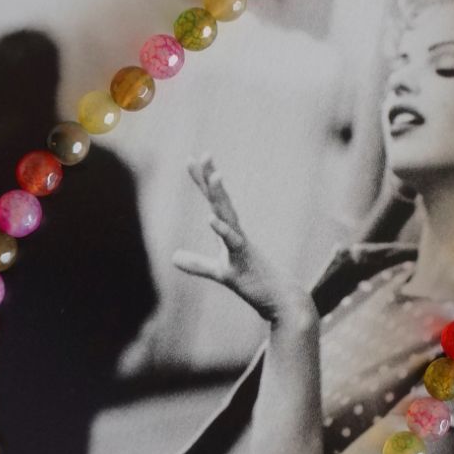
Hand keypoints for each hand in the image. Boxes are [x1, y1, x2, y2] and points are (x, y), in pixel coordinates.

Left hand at [172, 154, 309, 322]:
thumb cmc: (253, 282)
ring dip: (221, 196)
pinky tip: (211, 219)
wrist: (280, 299)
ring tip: (214, 176)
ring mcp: (242, 245)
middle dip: (212, 178)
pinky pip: (234, 243)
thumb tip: (173, 257)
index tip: (191, 159)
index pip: (213, 202)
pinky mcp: (245, 262)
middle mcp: (237, 233)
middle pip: (221, 201)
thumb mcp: (219, 273)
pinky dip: (222, 231)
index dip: (202, 181)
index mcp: (229, 232)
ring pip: (229, 216)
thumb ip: (197, 264)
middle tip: (204, 154)